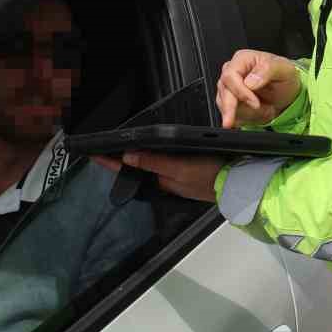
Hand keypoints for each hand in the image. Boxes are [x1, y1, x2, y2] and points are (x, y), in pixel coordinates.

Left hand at [89, 151, 222, 202]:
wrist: (238, 182)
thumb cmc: (211, 177)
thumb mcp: (179, 168)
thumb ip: (153, 163)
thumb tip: (128, 157)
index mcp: (160, 180)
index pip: (128, 170)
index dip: (109, 162)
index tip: (92, 154)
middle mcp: (164, 180)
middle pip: (135, 168)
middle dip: (117, 160)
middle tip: (99, 150)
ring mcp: (175, 177)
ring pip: (147, 166)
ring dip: (132, 157)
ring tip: (115, 150)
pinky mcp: (185, 172)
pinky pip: (161, 164)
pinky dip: (151, 157)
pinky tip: (147, 152)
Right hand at [216, 50, 301, 128]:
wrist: (286, 91)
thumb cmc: (284, 76)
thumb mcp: (284, 70)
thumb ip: (267, 70)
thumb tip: (250, 81)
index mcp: (242, 59)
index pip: (230, 76)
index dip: (240, 92)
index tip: (255, 103)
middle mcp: (232, 72)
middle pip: (224, 93)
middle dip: (235, 109)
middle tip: (248, 117)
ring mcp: (228, 88)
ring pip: (226, 107)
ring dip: (248, 114)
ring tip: (266, 110)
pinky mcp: (229, 103)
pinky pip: (232, 116)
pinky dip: (247, 119)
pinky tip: (260, 114)